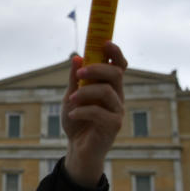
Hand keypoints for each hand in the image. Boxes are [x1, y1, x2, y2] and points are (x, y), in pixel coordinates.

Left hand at [63, 41, 125, 187]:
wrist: (77, 149)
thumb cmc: (76, 121)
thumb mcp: (71, 96)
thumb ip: (74, 78)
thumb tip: (76, 57)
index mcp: (109, 86)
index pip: (118, 66)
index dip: (115, 53)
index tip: (105, 42)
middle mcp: (117, 96)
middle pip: (116, 74)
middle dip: (97, 69)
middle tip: (79, 72)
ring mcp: (117, 111)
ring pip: (107, 92)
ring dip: (86, 92)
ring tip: (71, 99)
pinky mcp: (113, 125)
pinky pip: (100, 112)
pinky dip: (83, 110)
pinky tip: (72, 114)